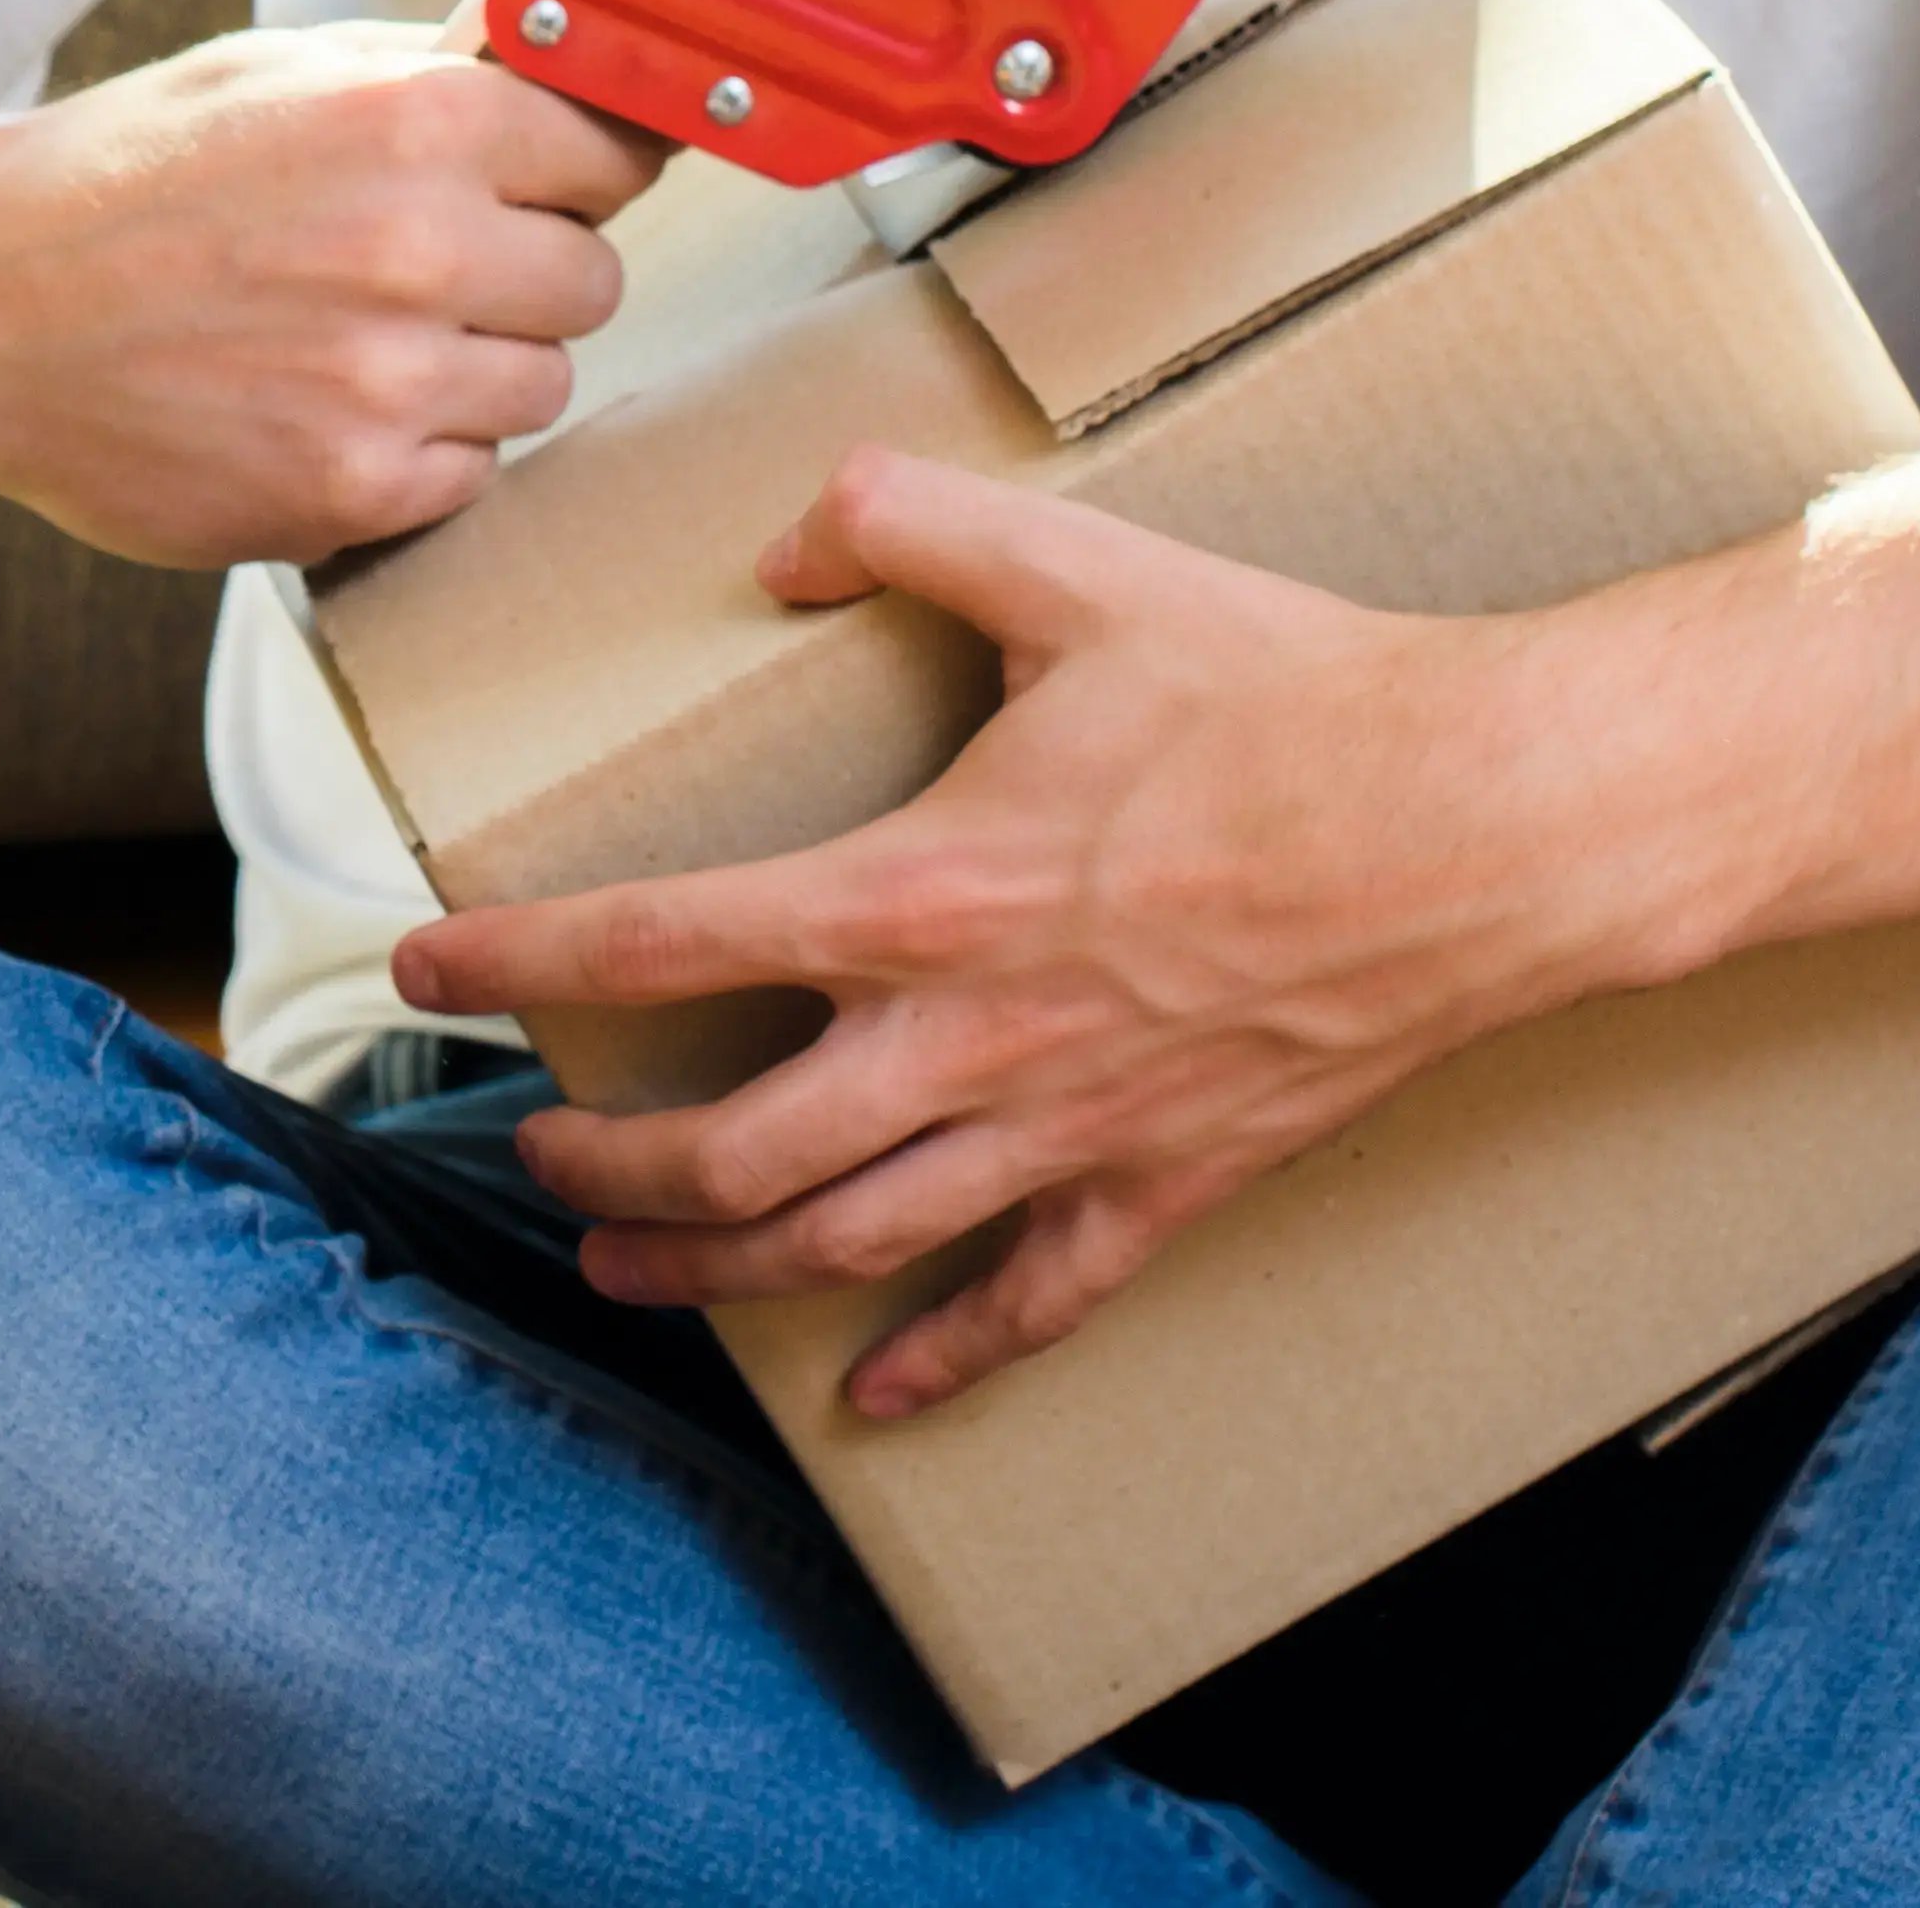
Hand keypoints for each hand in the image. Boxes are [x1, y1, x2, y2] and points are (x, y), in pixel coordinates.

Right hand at [0, 25, 657, 564]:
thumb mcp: (270, 70)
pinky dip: (408, 453)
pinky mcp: (351, 491)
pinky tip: (311, 406)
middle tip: (410, 269)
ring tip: (346, 341)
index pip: (617, 153)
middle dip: (518, 275)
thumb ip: (428, 60)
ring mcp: (389, 384)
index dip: (570, 171)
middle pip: (590, 282)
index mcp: (415, 120)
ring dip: (468, 371)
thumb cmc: (118, 179)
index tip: (533, 185)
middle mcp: (420, 251)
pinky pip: (465, 477)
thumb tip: (549, 23)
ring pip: (537, 387)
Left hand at [383, 442, 1919, 1420]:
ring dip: (713, 1275)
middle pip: (726, 1156)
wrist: (1493, 824)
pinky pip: (1030, 1303)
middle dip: (599, 1168)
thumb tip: (794, 527)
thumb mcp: (1079, 568)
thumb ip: (906, 522)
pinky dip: (939, 1363)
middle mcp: (969, 1038)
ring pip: (844, 1249)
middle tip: (530, 1151)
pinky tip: (871, 1396)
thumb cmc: (1292, 695)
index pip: (659, 945)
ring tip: (624, 1272)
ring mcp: (1066, 1129)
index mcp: (920, 890)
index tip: (426, 973)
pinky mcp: (1167, 1184)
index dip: (520, 968)